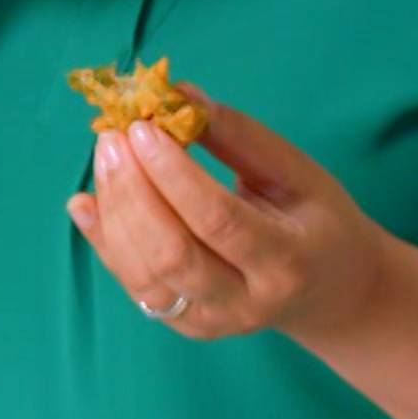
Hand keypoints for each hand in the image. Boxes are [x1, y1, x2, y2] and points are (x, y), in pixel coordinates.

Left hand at [67, 84, 392, 343]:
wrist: (332, 293)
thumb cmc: (317, 220)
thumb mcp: (297, 173)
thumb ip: (239, 136)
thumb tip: (179, 93)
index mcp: (287, 262)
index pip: (217, 220)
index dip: (173, 173)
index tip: (142, 126)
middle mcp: (246, 303)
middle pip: (172, 254)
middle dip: (133, 190)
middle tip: (114, 137)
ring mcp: (211, 321)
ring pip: (144, 274)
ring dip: (114, 210)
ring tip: (107, 156)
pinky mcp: (184, 325)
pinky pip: (133, 284)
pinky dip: (102, 240)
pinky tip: (85, 200)